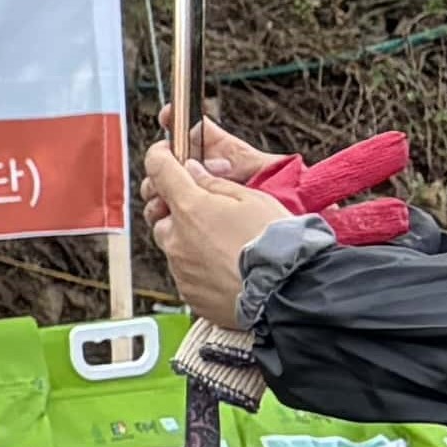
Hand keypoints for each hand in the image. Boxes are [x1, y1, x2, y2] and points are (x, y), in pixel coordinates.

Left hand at [143, 142, 294, 326]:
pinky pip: (184, 273)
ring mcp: (180, 268)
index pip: (158, 170)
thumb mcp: (253, 198)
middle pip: (161, 215)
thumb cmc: (276, 242)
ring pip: (173, 246)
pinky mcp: (188, 292)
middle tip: (205, 208)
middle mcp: (176, 239)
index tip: (165, 154)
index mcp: (190, 208)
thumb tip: (193, 171)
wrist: (288, 289)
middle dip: (177, 209)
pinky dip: (198, 265)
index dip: (160, 156)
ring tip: (224, 242)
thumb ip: (215, 184)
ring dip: (188, 239)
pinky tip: (225, 265)